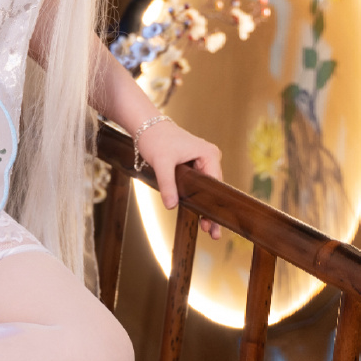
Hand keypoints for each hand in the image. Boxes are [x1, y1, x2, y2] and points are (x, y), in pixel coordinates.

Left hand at [136, 119, 224, 238]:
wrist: (145, 126)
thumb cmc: (154, 139)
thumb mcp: (161, 163)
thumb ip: (167, 184)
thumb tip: (171, 206)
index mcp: (209, 154)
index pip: (215, 185)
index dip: (213, 206)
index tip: (214, 223)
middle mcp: (210, 157)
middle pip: (213, 189)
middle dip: (212, 211)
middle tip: (213, 234)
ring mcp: (203, 161)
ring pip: (206, 189)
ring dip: (205, 206)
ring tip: (207, 228)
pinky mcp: (195, 164)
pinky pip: (199, 185)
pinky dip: (197, 198)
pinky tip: (199, 214)